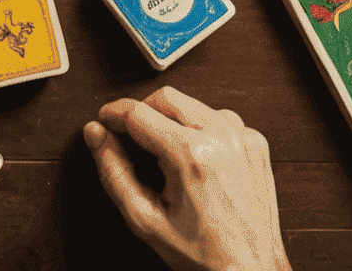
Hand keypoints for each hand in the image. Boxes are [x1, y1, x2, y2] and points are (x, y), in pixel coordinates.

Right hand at [84, 87, 290, 270]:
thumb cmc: (204, 255)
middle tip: (132, 138)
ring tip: (167, 155)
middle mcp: (221, 138)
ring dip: (172, 119)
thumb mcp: (145, 219)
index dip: (112, 113)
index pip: (137, 112)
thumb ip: (113, 172)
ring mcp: (242, 138)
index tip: (104, 120)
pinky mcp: (255, 144)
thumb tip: (96, 135)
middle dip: (142, 112)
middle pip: (165, 98)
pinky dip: (201, 130)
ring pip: (192, 104)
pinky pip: (219, 119)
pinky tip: (196, 158)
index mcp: (191, 155)